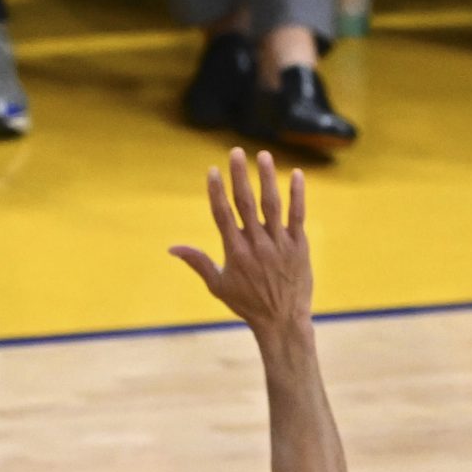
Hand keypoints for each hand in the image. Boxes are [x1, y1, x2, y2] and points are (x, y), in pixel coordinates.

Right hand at [168, 147, 312, 337]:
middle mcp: (256, 244)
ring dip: (267, 178)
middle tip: (237, 152)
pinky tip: (296, 175)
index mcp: (235, 252)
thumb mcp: (218, 285)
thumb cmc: (247, 304)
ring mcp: (279, 243)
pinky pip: (298, 215)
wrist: (282, 320)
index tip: (213, 171)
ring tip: (263, 155)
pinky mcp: (299, 245)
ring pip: (272, 205)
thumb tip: (171, 248)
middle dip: (240, 176)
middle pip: (246, 203)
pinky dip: (297, 195)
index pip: (223, 215)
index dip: (217, 191)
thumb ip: (197, 262)